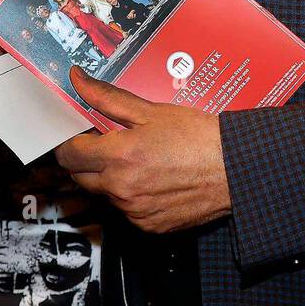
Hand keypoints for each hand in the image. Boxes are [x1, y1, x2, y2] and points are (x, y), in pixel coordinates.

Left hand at [55, 69, 230, 232]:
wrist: (234, 169)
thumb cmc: (198, 137)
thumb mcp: (150, 110)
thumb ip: (107, 97)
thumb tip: (79, 80)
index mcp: (118, 156)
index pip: (70, 155)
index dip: (70, 143)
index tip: (79, 136)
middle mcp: (121, 188)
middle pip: (81, 177)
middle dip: (88, 160)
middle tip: (109, 144)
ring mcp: (134, 210)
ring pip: (105, 194)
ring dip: (111, 178)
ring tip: (140, 160)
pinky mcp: (149, 225)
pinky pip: (127, 210)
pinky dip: (132, 196)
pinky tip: (153, 179)